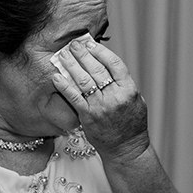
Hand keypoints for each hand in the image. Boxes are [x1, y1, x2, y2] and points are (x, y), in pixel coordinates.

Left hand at [51, 38, 148, 161]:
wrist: (126, 148)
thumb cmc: (131, 123)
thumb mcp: (135, 99)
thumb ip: (122, 83)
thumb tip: (105, 63)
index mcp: (129, 90)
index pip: (114, 64)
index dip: (101, 52)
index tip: (90, 44)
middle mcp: (115, 97)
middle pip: (97, 69)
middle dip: (83, 54)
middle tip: (73, 44)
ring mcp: (100, 107)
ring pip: (84, 81)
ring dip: (72, 65)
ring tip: (64, 55)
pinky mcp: (88, 117)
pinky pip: (74, 98)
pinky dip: (64, 86)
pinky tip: (57, 77)